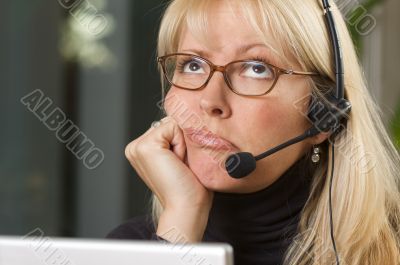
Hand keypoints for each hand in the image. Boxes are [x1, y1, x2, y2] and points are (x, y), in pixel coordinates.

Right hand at [125, 116, 212, 241]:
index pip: (168, 127)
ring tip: (179, 165)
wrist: (186, 207)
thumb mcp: (181, 156)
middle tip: (180, 166)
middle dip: (182, 141)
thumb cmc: (189, 188)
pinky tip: (177, 162)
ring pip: (171, 123)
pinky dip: (181, 144)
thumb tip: (183, 116)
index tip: (179, 165)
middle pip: (169, 123)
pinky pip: (173, 126)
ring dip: (182, 143)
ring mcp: (137, 146)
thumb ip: (176, 137)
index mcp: (141, 149)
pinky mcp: (145, 146)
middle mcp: (135, 147)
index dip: (181, 142)